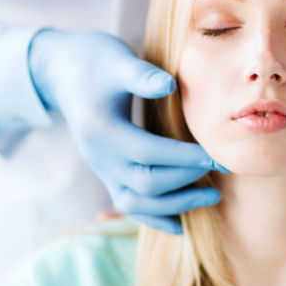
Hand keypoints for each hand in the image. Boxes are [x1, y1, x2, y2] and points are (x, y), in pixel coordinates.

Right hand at [29, 30, 224, 233]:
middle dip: (187, 181)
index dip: (183, 157)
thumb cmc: (96, 61)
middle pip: (144, 183)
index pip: (147, 152)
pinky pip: (129, 203)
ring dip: (175, 205)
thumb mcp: (118, 61)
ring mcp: (101, 167)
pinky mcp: (107, 172)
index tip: (216, 155)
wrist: (63, 70)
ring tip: (212, 197)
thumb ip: (142, 76)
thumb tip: (170, 85)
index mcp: (101, 129)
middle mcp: (99, 156)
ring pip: (136, 202)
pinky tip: (180, 225)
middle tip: (223, 170)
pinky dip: (154, 217)